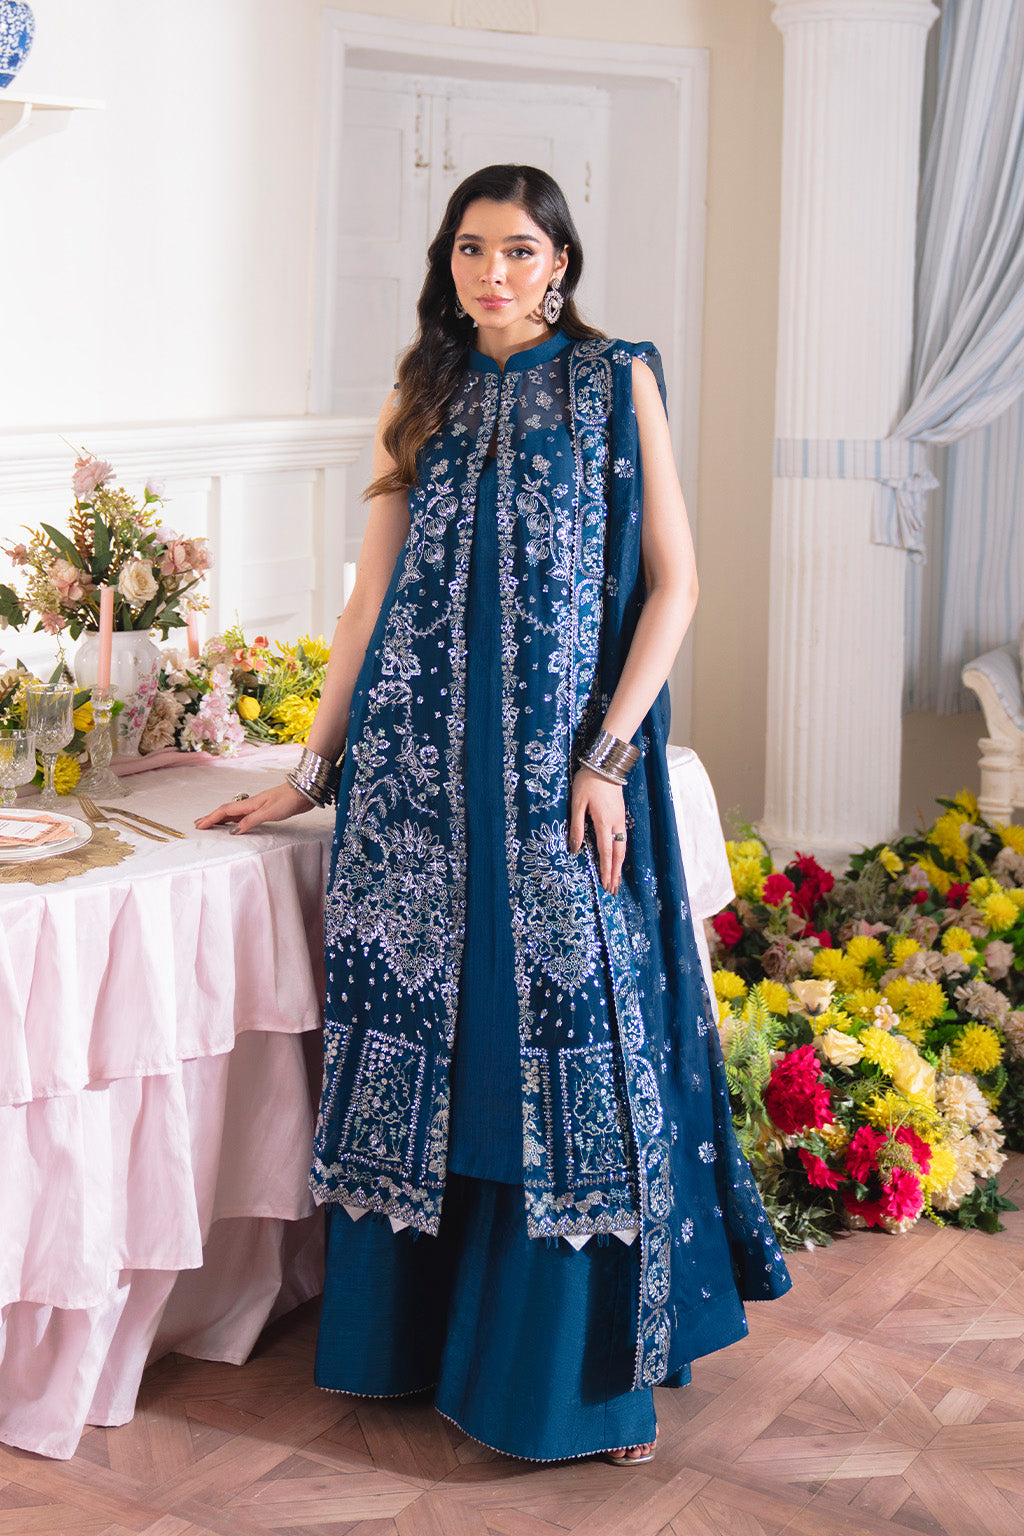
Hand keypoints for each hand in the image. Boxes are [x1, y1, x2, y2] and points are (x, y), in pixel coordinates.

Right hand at [194, 781, 313, 835]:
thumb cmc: (288, 800)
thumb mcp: (268, 812)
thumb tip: (233, 832)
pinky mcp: (265, 809)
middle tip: (199, 825)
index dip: (211, 818)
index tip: (199, 826)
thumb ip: (250, 821)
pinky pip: (243, 815)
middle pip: (226, 811)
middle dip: (211, 818)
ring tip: (211, 824)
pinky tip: (235, 824)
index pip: (224, 811)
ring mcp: (257, 806)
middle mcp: (251, 804)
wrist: (304, 791)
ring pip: (234, 813)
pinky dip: (234, 820)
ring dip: (221, 819)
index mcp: (249, 804)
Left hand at [568, 766, 626, 893]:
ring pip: (622, 846)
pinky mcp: (620, 814)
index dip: (605, 870)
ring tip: (616, 878)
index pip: (606, 852)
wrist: (605, 765)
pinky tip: (617, 856)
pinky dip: (620, 852)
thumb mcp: (577, 804)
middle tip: (613, 889)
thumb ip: (576, 827)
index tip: (605, 885)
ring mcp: (620, 818)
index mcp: (604, 822)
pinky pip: (622, 837)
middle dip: (615, 872)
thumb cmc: (588, 783)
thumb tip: (575, 849)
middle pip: (618, 854)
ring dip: (619, 864)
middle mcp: (615, 823)